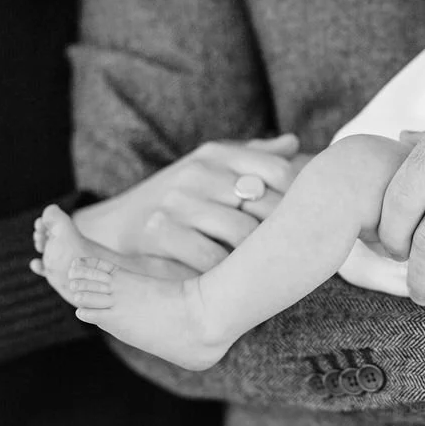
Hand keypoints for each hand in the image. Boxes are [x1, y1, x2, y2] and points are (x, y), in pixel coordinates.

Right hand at [73, 133, 304, 272]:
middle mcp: (196, 172)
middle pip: (265, 205)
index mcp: (215, 154)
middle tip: (299, 254)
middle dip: (285, 233)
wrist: (113, 226)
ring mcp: (176, 202)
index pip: (278, 171)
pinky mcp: (156, 233)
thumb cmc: (178, 199)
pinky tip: (236, 282)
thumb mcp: (211, 168)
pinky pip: (210, 259)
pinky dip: (228, 274)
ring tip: (272, 271)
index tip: (311, 221)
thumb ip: (252, 157)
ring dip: (259, 257)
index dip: (301, 198)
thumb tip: (294, 143)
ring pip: (241, 233)